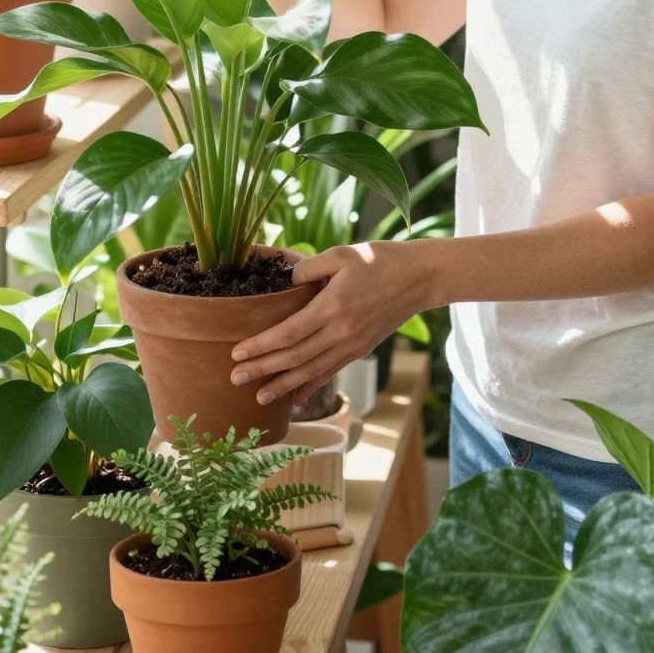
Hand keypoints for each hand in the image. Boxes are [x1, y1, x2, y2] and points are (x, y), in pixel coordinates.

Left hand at [230, 242, 422, 406]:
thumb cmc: (379, 260)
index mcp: (332, 307)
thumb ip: (309, 267)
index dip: (260, 345)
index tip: (237, 353)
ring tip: (258, 397)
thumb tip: (286, 280)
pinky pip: (330, 371)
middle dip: (262, 369)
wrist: (419, 278)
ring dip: (283, 385)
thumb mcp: (341, 254)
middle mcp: (341, 332)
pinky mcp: (360, 349)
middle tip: (234, 378)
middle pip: (294, 357)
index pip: (288, 333)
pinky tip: (295, 398)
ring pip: (311, 371)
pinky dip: (311, 386)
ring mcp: (352, 345)